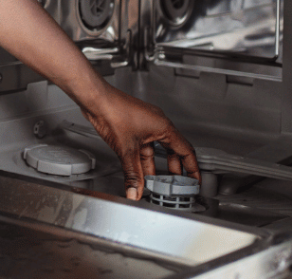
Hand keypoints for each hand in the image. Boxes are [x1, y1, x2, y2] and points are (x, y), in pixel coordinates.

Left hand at [82, 84, 199, 200]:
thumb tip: (135, 191)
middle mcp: (157, 124)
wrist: (96, 100)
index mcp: (163, 127)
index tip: (195, 181)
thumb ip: (133, 174)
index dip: (192, 168)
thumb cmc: (114, 112)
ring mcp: (145, 124)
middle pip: (172, 151)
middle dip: (174, 170)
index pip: (186, 151)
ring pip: (156, 150)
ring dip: (155, 166)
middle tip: (176, 184)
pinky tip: (139, 170)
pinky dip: (143, 159)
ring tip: (156, 182)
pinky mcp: (134, 126)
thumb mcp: (126, 150)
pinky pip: (144, 146)